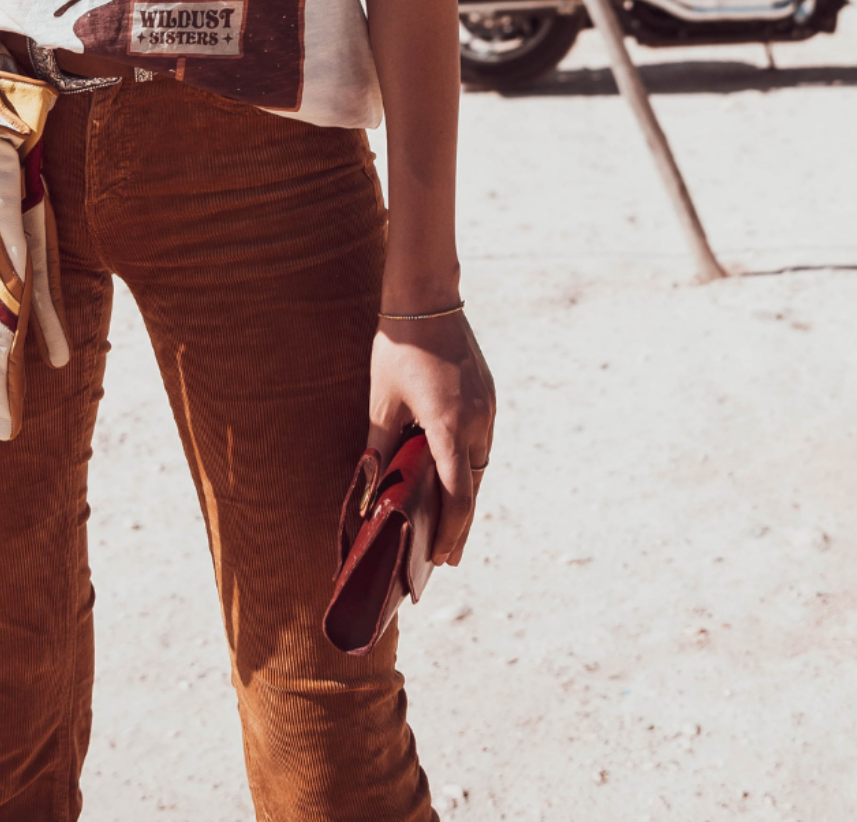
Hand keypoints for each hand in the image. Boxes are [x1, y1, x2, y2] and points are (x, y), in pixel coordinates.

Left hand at [367, 309, 495, 566]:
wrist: (427, 296)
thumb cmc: (397, 349)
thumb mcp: (382, 401)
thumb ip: (379, 447)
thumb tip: (368, 488)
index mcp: (449, 427)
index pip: (456, 496)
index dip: (449, 533)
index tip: (439, 560)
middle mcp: (477, 421)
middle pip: (474, 488)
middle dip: (459, 525)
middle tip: (446, 559)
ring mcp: (487, 407)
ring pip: (481, 465)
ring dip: (466, 494)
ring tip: (450, 525)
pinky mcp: (488, 394)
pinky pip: (482, 440)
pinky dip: (470, 464)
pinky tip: (455, 476)